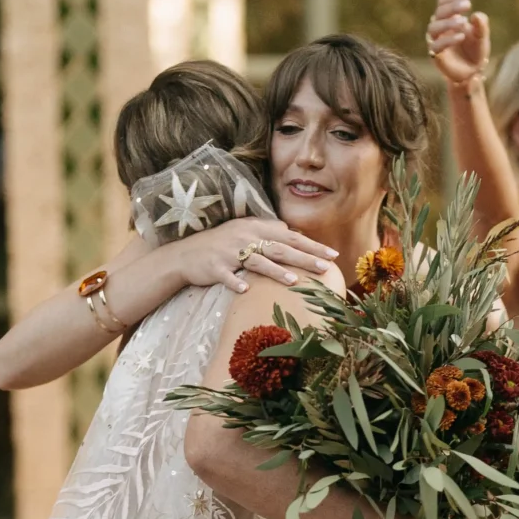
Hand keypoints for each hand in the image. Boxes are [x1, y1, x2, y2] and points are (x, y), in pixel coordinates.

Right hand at [173, 216, 341, 297]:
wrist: (186, 254)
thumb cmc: (221, 244)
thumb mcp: (245, 232)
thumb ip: (268, 231)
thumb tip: (291, 231)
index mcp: (255, 228)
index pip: (290, 236)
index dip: (311, 245)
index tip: (332, 255)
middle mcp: (245, 238)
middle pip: (280, 248)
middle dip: (304, 258)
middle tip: (325, 268)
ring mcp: (229, 252)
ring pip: (257, 261)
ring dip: (276, 272)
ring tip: (294, 281)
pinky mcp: (215, 267)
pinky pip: (227, 276)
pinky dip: (235, 282)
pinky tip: (245, 290)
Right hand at [426, 0, 490, 97]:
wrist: (473, 72)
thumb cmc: (475, 50)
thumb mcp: (482, 35)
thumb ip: (481, 25)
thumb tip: (475, 15)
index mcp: (448, 19)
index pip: (442, 3)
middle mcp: (440, 29)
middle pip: (438, 13)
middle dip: (452, 7)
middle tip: (467, 5)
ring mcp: (436, 42)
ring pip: (433, 28)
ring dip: (448, 23)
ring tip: (464, 22)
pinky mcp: (436, 56)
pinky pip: (436, 46)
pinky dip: (448, 40)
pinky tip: (461, 36)